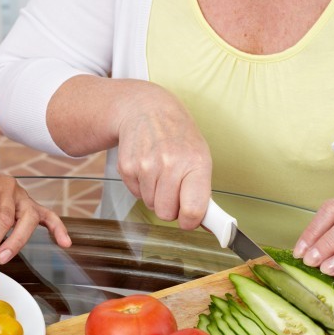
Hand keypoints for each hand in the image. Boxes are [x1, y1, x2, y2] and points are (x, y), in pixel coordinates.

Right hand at [114, 82, 211, 229]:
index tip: (189, 220)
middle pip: (166, 213)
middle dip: (169, 208)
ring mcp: (146, 165)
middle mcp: (170, 164)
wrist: (147, 109)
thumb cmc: (178, 137)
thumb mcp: (199, 157)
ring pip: (150, 204)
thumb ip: (202, 191)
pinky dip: (141, 186)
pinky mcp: (127, 166)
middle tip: (173, 190)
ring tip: (159, 172)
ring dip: (155, 195)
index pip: (193, 209)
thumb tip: (207, 224)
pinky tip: (146, 166)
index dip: (190, 221)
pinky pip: (135, 193)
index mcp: (196, 164)